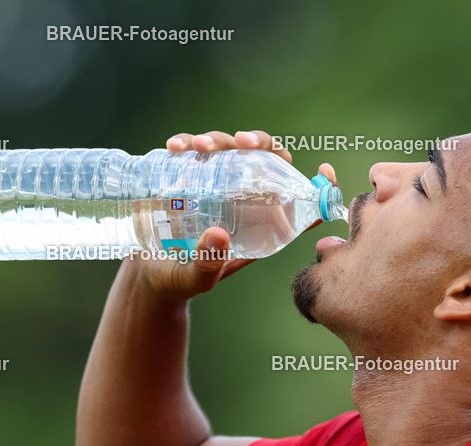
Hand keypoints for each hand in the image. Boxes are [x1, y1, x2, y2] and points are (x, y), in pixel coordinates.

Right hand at [131, 130, 336, 301]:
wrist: (145, 275)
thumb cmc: (179, 280)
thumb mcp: (197, 278)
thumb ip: (209, 262)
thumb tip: (218, 235)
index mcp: (257, 222)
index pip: (295, 194)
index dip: (317, 183)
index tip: (325, 170)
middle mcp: (241, 197)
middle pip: (263, 157)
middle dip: (257, 141)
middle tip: (241, 144)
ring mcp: (214, 182)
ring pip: (228, 147)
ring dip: (217, 139)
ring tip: (196, 147)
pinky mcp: (186, 175)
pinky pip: (192, 150)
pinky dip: (186, 143)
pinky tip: (174, 147)